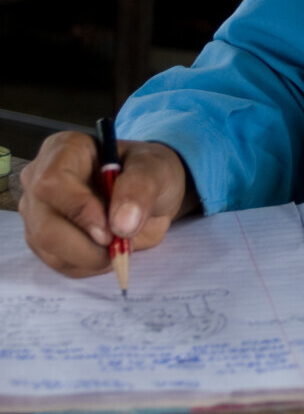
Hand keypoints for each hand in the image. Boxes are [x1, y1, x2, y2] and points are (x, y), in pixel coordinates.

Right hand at [19, 132, 196, 278]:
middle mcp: (39, 179)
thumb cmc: (150, 173)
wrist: (150, 192)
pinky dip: (89, 265)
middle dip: (87, 247)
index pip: (53, 183)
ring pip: (50, 250)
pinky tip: (108, 249)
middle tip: (121, 246)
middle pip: (45, 226)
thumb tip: (122, 225)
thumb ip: (141, 189)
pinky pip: (59, 263)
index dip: (80, 211)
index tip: (111, 230)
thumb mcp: (156, 170)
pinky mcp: (41, 238)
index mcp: (65, 149)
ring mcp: (37, 211)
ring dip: (92, 258)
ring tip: (122, 241)